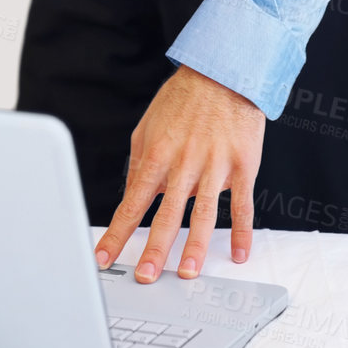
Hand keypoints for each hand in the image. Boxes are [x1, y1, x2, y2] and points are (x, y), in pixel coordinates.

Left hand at [94, 65, 264, 282]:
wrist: (223, 71)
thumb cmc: (183, 99)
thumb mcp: (147, 127)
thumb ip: (139, 164)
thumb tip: (131, 198)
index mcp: (157, 154)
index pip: (132, 202)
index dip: (117, 233)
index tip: (103, 258)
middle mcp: (184, 162)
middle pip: (167, 214)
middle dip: (154, 249)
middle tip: (145, 276)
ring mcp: (215, 164)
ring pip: (205, 214)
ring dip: (196, 247)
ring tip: (188, 273)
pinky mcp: (243, 163)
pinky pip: (243, 203)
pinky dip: (242, 231)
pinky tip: (240, 253)